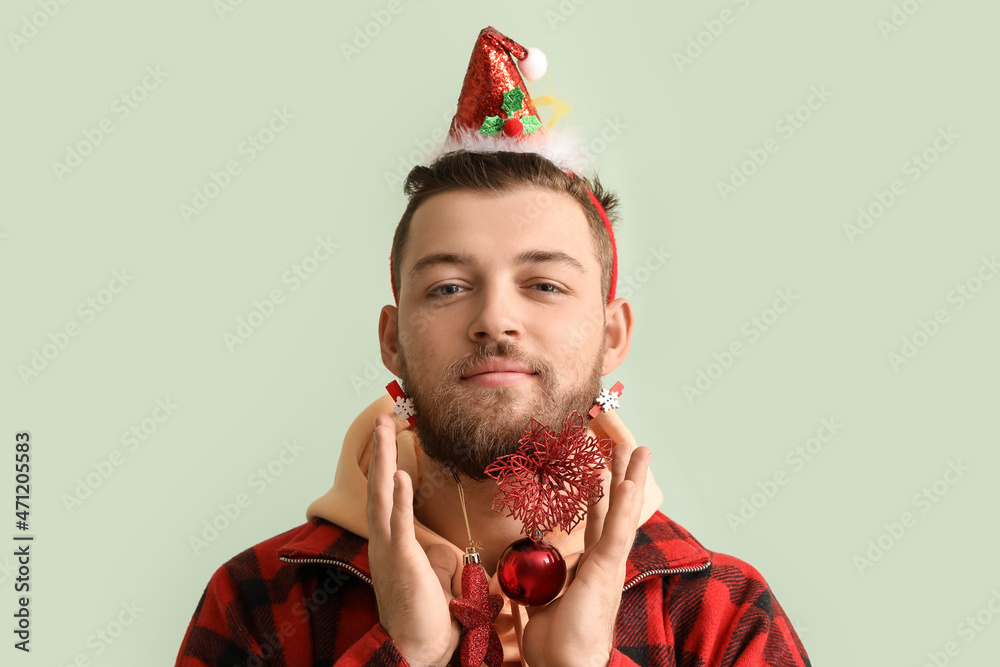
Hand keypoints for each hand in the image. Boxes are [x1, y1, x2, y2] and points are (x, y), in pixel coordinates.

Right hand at [367, 414, 460, 665]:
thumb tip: (446, 552)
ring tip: (387, 429)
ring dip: (384, 460)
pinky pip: (399, 525)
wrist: (416, 650)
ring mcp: (388, 550)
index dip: (387, 463)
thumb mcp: (435, 580)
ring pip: (382, 496)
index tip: (392, 435)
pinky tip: (401, 474)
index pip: (387, 495)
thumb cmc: (426, 619)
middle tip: (385, 416)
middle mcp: (383, 542)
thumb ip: (436, 560)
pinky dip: (399, 498)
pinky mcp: (400, 563)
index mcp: (391, 544)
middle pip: (379, 486)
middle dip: (381, 449)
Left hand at [520, 442, 651, 666]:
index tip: (602, 467)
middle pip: (617, 509)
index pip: (598, 520)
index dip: (600, 493)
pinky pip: (613, 534)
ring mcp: (608, 566)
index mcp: (591, 567)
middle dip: (624, 475)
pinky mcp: (605, 572)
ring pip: (622, 513)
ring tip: (637, 449)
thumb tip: (519, 577)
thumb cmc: (554, 645)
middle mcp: (605, 562)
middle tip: (632, 444)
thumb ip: (535, 585)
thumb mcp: (539, 603)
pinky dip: (621, 507)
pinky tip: (626, 483)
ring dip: (630, 478)